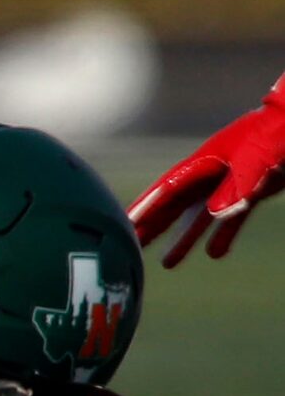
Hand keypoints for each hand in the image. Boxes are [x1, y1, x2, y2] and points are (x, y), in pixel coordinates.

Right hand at [128, 74, 284, 264]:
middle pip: (175, 204)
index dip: (146, 207)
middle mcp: (210, 174)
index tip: (125, 225)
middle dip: (152, 225)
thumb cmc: (278, 131)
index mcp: (205, 161)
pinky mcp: (251, 191)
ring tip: (166, 264)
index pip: (169, 188)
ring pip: (199, 215)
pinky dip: (223, 234)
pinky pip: (232, 218)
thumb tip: (214, 214)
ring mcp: (230, 183)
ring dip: (184, 238)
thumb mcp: (258, 156)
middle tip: (129, 246)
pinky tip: (215, 253)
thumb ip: (238, 184)